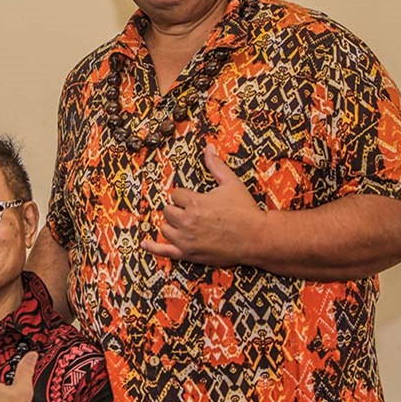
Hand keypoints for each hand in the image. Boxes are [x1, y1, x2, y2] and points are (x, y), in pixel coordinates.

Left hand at [142, 145, 265, 265]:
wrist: (257, 237)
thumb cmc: (245, 210)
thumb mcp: (231, 183)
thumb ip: (216, 166)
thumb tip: (208, 148)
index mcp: (195, 202)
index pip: (175, 194)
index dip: (184, 196)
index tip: (195, 199)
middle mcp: (187, 221)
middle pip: (168, 210)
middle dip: (178, 209)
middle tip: (193, 211)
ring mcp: (186, 239)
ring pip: (165, 228)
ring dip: (172, 224)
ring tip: (186, 223)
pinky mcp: (188, 254)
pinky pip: (164, 251)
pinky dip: (153, 247)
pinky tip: (144, 243)